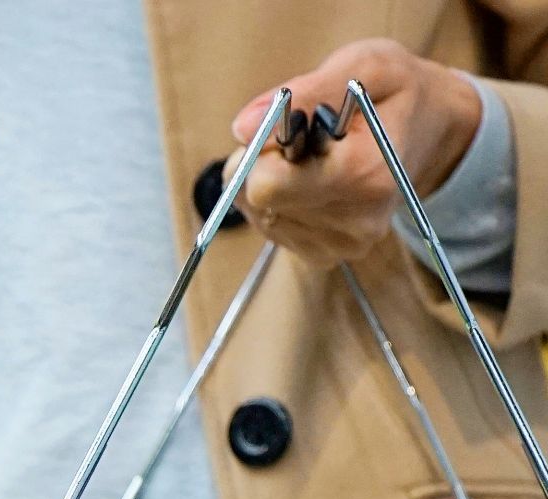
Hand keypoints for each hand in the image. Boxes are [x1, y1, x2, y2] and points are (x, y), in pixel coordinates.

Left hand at [228, 38, 481, 267]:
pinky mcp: (326, 254)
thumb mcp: (364, 66)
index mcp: (365, 174)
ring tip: (313, 156)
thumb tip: (242, 127)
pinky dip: (278, 199)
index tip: (293, 125)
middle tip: (302, 138)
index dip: (264, 149)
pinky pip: (269, 226)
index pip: (266, 184)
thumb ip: (305, 92)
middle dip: (263, 162)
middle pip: (255, 199)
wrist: (434, 129)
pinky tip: (311, 180)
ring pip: (257, 212)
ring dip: (271, 179)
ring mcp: (341, 244)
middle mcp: (356, 221)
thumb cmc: (396, 91)